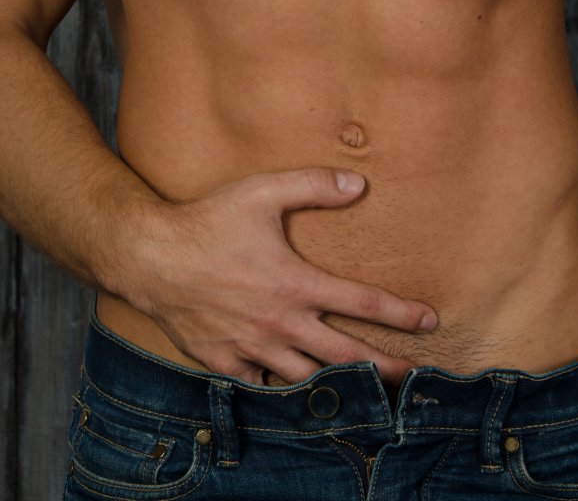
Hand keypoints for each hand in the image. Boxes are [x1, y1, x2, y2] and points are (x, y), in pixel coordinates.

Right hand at [123, 168, 437, 385]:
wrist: (149, 256)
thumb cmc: (207, 223)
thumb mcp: (262, 192)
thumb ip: (313, 186)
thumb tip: (359, 184)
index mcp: (297, 284)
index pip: (363, 303)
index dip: (401, 314)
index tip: (428, 321)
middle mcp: (281, 322)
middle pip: (345, 355)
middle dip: (385, 367)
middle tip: (412, 377)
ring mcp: (253, 346)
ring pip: (306, 377)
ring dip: (338, 386)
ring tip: (363, 393)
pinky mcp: (224, 359)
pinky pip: (259, 384)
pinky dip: (278, 389)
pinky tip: (290, 390)